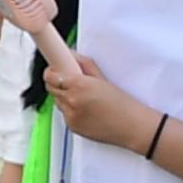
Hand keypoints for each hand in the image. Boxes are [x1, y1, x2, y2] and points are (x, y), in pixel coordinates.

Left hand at [42, 50, 159, 154]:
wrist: (131, 127)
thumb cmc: (122, 104)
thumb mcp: (102, 78)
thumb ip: (84, 65)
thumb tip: (71, 55)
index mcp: (79, 85)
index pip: (50, 76)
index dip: (51, 71)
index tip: (54, 69)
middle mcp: (71, 100)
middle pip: (51, 88)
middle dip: (58, 83)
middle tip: (71, 82)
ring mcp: (70, 115)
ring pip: (57, 101)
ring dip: (65, 97)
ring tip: (84, 98)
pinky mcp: (72, 127)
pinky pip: (64, 114)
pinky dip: (71, 111)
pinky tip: (87, 110)